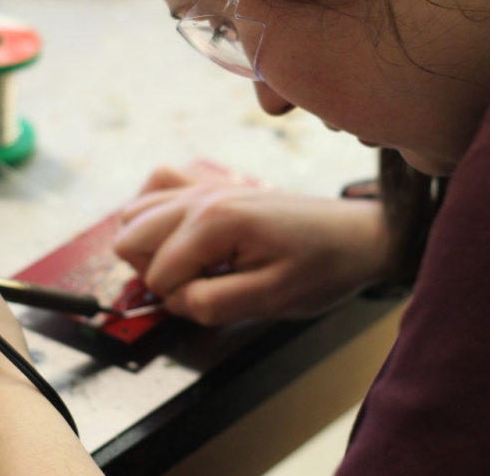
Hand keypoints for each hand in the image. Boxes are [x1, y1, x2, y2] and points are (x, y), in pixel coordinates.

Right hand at [114, 167, 391, 324]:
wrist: (358, 236)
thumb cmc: (323, 266)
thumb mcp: (272, 299)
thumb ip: (213, 304)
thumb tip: (174, 301)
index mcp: (216, 222)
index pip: (158, 274)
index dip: (179, 300)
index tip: (214, 301)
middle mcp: (202, 197)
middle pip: (131, 238)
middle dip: (155, 272)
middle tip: (199, 284)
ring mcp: (205, 187)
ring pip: (135, 214)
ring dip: (152, 247)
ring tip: (195, 264)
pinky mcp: (212, 186)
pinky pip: (157, 188)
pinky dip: (156, 214)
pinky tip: (182, 236)